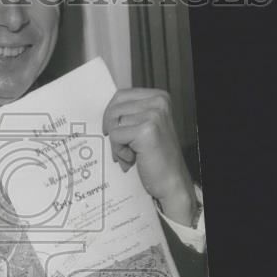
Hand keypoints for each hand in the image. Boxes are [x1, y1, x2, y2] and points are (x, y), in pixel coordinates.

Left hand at [102, 88, 199, 226]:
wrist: (171, 181)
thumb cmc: (157, 157)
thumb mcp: (145, 127)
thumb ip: (130, 115)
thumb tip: (105, 113)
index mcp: (159, 98)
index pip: (120, 96)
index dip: (110, 114)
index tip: (112, 129)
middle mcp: (158, 103)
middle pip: (114, 109)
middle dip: (113, 130)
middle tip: (123, 147)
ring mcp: (153, 115)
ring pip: (113, 123)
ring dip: (116, 144)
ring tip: (131, 154)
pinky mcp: (146, 131)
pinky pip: (115, 136)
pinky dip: (119, 151)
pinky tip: (133, 158)